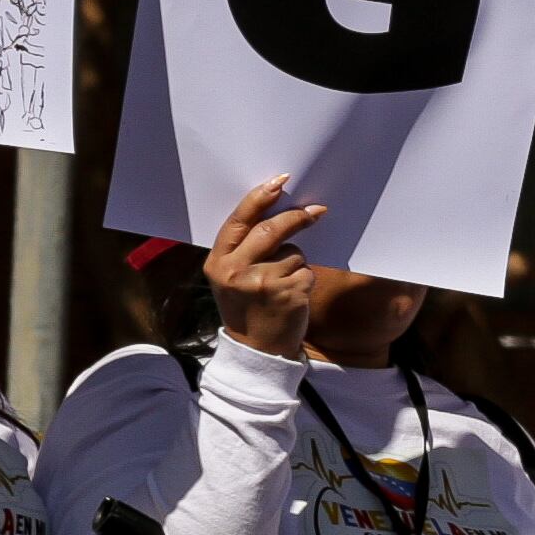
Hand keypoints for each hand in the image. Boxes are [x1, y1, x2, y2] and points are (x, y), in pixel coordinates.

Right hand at [205, 174, 326, 359]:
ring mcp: (262, 283)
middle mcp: (236, 271)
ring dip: (297, 262)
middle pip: (270, 229)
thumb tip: (275, 209)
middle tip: (316, 212)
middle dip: (296, 217)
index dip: (259, 198)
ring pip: (293, 252)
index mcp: (218, 262)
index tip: (280, 182)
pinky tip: (293, 297)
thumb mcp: (230, 278)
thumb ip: (243, 249)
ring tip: (283, 285)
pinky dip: (305, 280)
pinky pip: (306, 272)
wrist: (258, 351)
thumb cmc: (248, 308)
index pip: (239, 221)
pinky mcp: (288, 294)